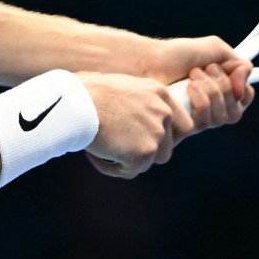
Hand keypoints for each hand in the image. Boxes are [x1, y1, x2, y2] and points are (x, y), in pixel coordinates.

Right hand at [77, 72, 191, 178]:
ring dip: (129, 161)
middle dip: (145, 152)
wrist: (75, 102)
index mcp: (160, 94)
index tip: (147, 142)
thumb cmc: (86, 91)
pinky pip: (129, 171)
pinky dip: (111, 167)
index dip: (167, 138)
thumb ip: (137, 103)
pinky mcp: (143, 153)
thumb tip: (132, 119)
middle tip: (121, 150)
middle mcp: (164, 112)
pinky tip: (94, 155)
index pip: (183, 125)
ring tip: (103, 150)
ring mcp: (156, 133)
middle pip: (167, 147)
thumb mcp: (122, 87)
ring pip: (149, 162)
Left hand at [147, 36, 253, 134]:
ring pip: (222, 118)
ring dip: (211, 90)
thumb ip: (237, 62)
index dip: (243, 89)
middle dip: (224, 86)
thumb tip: (244, 83)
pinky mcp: (184, 127)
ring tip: (193, 75)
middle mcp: (212, 107)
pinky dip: (200, 100)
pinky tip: (187, 87)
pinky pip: (205, 123)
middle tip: (207, 68)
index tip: (232, 73)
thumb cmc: (177, 55)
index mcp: (221, 89)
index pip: (244, 99)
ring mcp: (198, 118)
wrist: (150, 62)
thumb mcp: (214, 49)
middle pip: (236, 112)